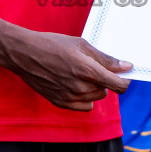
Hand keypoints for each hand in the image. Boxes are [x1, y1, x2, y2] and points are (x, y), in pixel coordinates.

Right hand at [4, 32, 130, 110]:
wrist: (25, 54)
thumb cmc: (53, 44)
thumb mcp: (81, 45)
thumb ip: (105, 58)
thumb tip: (125, 66)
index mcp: (86, 69)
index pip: (118, 85)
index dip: (125, 80)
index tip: (125, 74)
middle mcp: (79, 87)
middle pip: (106, 90)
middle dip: (105, 79)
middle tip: (92, 66)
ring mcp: (69, 97)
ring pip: (96, 97)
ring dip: (95, 88)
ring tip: (80, 73)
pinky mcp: (61, 103)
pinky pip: (85, 106)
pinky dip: (85, 98)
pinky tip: (76, 85)